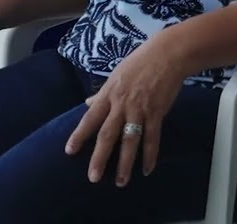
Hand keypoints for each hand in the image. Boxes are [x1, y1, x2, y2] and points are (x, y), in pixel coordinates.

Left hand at [65, 37, 186, 186]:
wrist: (167, 54)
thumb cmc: (140, 62)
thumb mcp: (116, 74)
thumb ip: (101, 92)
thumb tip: (87, 102)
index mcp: (109, 94)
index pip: (90, 118)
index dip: (79, 135)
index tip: (69, 151)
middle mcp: (121, 104)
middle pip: (107, 134)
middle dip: (99, 157)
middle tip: (93, 177)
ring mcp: (139, 109)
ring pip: (130, 141)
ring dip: (125, 163)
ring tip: (121, 182)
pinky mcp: (156, 113)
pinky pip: (152, 138)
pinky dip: (150, 155)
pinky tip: (147, 169)